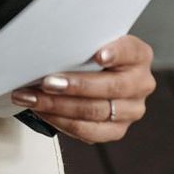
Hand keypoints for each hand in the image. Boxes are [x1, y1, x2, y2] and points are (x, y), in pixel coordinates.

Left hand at [11, 34, 155, 143]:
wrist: (93, 74)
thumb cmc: (88, 54)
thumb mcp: (89, 42)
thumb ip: (81, 43)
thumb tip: (51, 47)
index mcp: (138, 55)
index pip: (130, 51)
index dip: (115, 53)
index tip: (98, 55)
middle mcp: (141, 83)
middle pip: (110, 87)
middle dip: (74, 85)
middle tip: (47, 82)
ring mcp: (131, 109)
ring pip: (95, 111)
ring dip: (58, 106)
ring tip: (32, 98)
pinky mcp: (117, 130)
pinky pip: (88, 131)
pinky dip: (61, 121)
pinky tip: (42, 111)